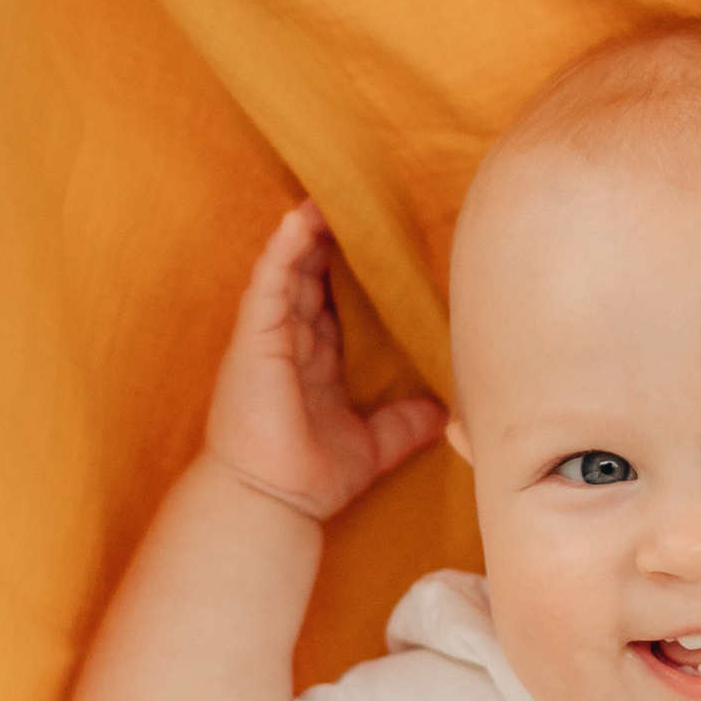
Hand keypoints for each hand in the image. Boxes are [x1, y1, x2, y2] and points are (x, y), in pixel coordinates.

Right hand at [205, 206, 446, 523]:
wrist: (272, 502)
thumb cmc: (309, 478)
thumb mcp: (374, 445)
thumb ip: (404, 424)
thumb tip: (446, 412)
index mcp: (315, 362)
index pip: (333, 304)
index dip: (349, 272)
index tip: (375, 241)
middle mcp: (291, 344)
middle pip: (311, 279)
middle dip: (328, 243)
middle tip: (354, 204)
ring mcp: (270, 339)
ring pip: (289, 272)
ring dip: (306, 235)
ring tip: (326, 198)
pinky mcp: (254, 340)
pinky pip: (267, 285)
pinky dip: (281, 251)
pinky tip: (297, 221)